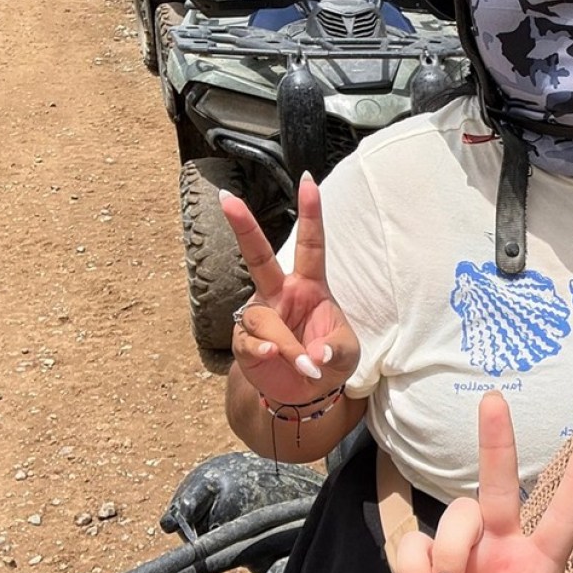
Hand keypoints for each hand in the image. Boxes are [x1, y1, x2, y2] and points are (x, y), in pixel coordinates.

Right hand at [221, 172, 360, 408]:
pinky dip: (265, 351)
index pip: (311, 243)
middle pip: (258, 256)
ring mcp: (260, 315)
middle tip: (226, 198)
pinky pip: (250, 340)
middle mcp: (280, 293)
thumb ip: (336, 350)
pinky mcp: (245, 340)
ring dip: (286, 344)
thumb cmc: (329, 359)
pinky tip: (274, 357)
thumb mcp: (346, 353)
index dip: (310, 213)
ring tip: (304, 364)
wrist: (306, 392)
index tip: (307, 180)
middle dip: (243, 227)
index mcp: (310, 285)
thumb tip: (316, 355)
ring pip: (264, 319)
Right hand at [396, 393, 572, 572]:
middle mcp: (503, 546)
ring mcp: (465, 551)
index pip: (564, 519)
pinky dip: (415, 570)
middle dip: (497, 440)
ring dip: (450, 551)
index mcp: (540, 567)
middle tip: (493, 400)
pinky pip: (414, 545)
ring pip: (456, 515)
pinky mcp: (426, 562)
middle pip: (500, 485)